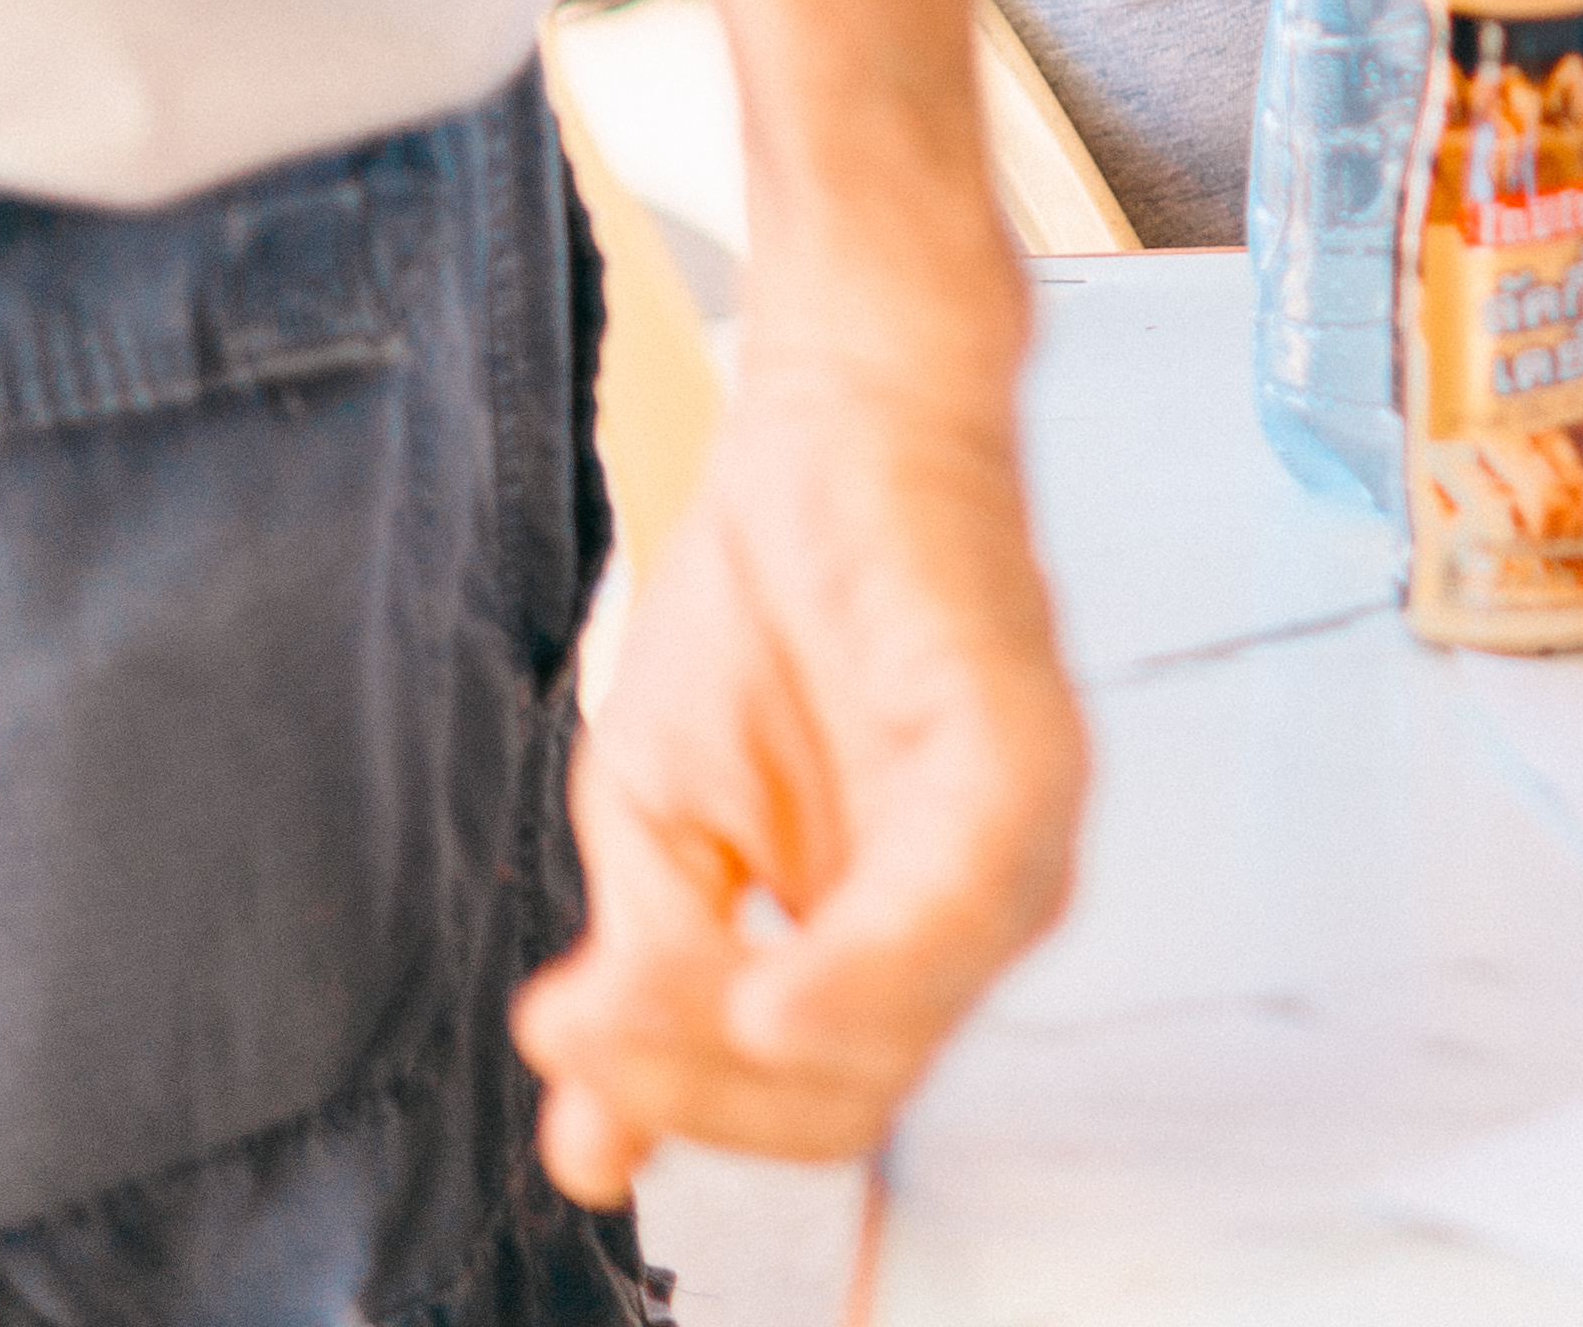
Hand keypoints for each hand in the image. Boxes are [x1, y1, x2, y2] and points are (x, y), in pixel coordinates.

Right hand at [515, 343, 1086, 1204]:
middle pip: (848, 1098)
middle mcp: (974, 911)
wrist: (828, 424)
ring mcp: (1015, 842)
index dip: (678, 1102)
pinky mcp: (1025, 754)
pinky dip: (857, 973)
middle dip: (694, 1087)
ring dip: (745, 1049)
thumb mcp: (658, 818)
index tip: (557, 1043)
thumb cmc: (762, 604)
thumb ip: (647, 975)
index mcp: (896, 938)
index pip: (807, 1101)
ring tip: (626, 1001)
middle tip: (574, 1029)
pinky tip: (766, 986)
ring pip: (900, 1035)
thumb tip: (587, 1158)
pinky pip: (959, 908)